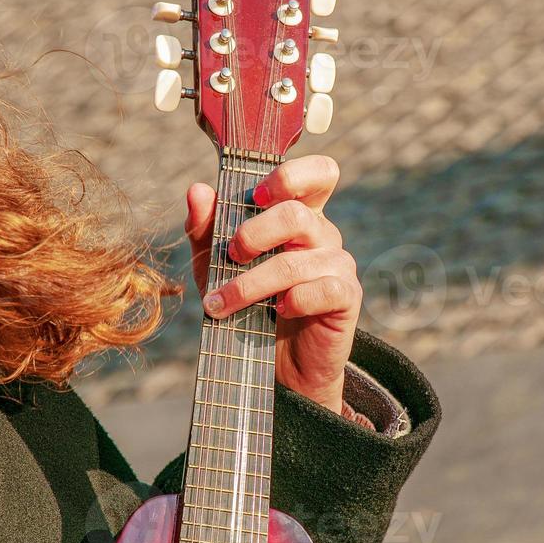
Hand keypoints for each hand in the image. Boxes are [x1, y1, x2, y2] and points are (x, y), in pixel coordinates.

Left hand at [186, 156, 361, 413]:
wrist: (276, 369)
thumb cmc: (247, 307)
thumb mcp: (216, 267)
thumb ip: (205, 230)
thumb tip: (197, 191)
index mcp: (298, 215)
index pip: (319, 174)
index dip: (293, 174)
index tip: (256, 194)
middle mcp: (322, 235)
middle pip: (297, 213)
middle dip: (254, 233)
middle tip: (230, 255)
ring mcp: (338, 265)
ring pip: (297, 261)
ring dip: (251, 284)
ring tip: (220, 304)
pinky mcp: (346, 298)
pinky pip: (323, 289)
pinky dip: (293, 301)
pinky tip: (276, 312)